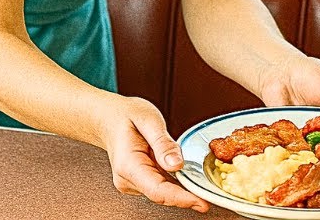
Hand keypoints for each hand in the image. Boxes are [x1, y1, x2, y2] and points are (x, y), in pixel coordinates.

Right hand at [100, 96, 207, 210]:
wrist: (109, 119)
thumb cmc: (126, 117)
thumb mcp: (149, 120)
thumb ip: (163, 143)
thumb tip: (177, 164)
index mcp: (128, 165)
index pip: (157, 190)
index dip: (181, 199)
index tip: (201, 202)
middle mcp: (128, 179)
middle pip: (161, 195)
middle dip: (186, 197)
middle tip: (209, 194)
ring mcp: (132, 183)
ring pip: (162, 193)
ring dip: (182, 190)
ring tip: (200, 183)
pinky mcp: (139, 182)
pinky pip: (160, 187)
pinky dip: (175, 184)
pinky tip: (187, 178)